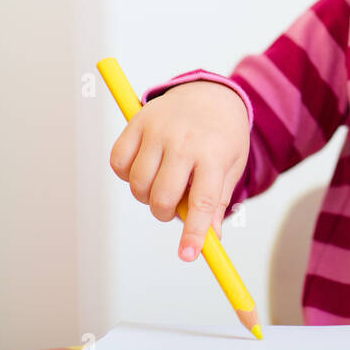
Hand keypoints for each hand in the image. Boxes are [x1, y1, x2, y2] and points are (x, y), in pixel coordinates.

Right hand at [107, 80, 250, 261]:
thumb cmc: (223, 136)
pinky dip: (125, 175)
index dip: (194, 233)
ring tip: (162, 184)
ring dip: (146, 197)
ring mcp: (158, 130)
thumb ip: (219, 201)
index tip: (189, 256)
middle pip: (163, 197)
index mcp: (214, 154)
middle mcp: (184, 141)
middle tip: (174, 207)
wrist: (211, 93)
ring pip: (138, 184)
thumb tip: (211, 239)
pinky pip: (118, 163)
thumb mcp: (232, 166)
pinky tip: (144, 169)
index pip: (203, 201)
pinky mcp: (137, 122)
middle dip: (165, 214)